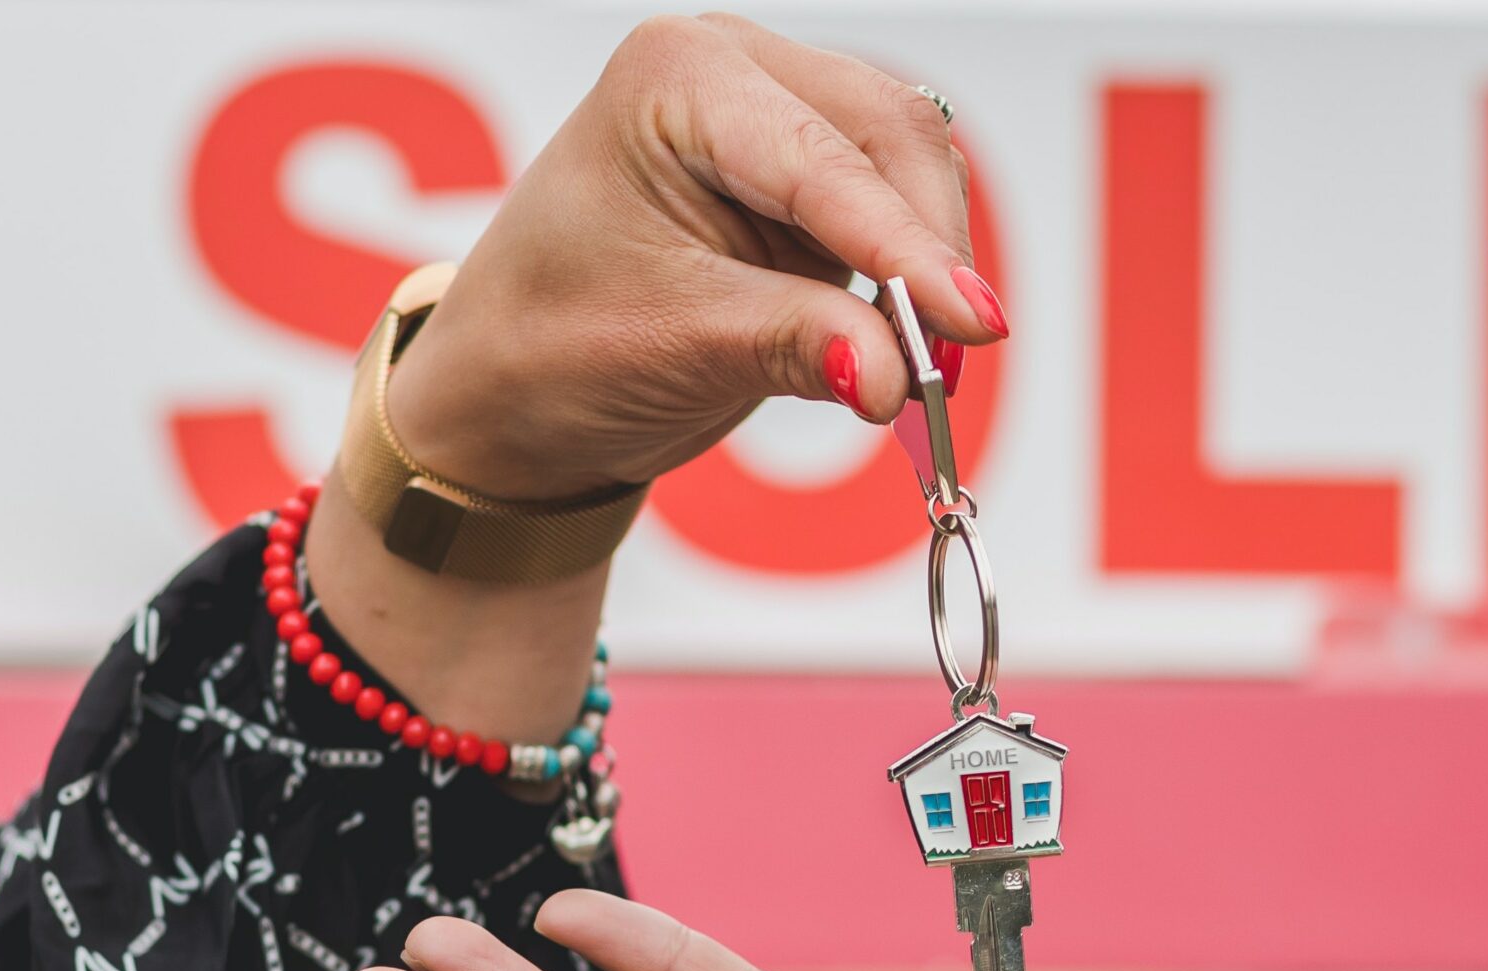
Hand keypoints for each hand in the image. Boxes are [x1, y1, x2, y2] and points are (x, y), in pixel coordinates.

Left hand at [388, 12, 1000, 501]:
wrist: (515, 384)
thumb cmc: (552, 345)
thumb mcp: (672, 346)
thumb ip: (793, 346)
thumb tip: (895, 374)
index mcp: (675, 79)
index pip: (821, 159)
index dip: (906, 246)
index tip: (972, 324)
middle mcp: (734, 70)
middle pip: (890, 136)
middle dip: (929, 250)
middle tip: (949, 364)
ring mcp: (778, 114)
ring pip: (911, 166)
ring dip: (929, 263)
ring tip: (919, 363)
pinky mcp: (811, 177)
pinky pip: (899, 207)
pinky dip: (914, 274)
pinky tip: (904, 338)